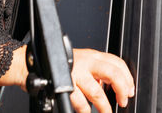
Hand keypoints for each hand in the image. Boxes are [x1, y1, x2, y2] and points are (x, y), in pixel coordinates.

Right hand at [0, 46, 133, 112]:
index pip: (116, 62)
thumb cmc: (54, 64)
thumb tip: (110, 84)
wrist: (31, 64)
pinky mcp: (65, 85)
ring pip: (97, 92)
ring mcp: (75, 73)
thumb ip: (95, 70)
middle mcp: (85, 62)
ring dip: (104, 106)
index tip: (130, 88)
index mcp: (91, 55)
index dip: (127, 76)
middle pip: (112, 73)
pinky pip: (80, 102)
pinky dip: (85, 110)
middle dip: (122, 88)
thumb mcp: (79, 61)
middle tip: (124, 100)